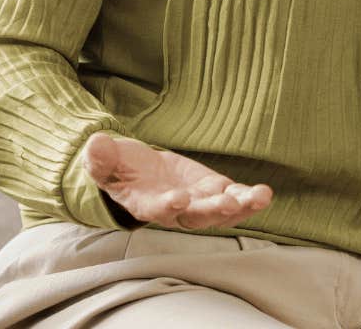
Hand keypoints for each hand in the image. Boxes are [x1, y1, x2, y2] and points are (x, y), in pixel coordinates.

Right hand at [83, 131, 272, 229]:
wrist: (137, 170)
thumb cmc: (118, 167)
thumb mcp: (105, 159)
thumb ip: (100, 156)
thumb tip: (96, 145)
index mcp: (145, 204)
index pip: (157, 210)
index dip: (167, 206)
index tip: (178, 198)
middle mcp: (175, 211)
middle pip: (196, 216)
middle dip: (213, 210)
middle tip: (228, 203)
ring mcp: (198, 202)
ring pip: (221, 212)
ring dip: (241, 207)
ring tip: (259, 197)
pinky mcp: (213, 190)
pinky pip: (234, 198)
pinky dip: (249, 198)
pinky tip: (264, 193)